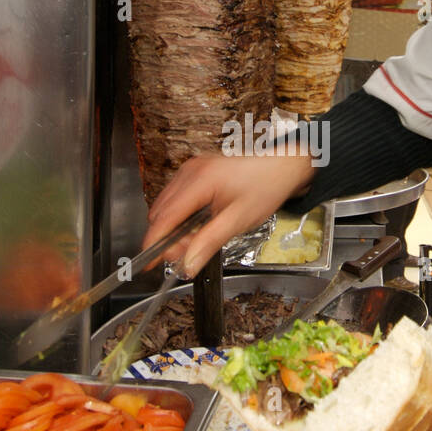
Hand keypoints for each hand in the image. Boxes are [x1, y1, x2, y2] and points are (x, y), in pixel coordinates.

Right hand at [143, 153, 314, 276]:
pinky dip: (181, 216)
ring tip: (198, 239)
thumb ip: (209, 243)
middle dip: (169, 237)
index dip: (155, 242)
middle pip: (161, 212)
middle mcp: (190, 172)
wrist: (282, 165)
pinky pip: (176, 197)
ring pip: (166, 205)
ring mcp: (191, 169)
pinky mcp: (195, 172)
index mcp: (200, 181)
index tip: (149, 262)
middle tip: (189, 253)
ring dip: (175, 227)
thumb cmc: (266, 186)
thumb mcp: (238, 221)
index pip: (165, 217)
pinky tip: (199, 225)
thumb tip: (188, 264)